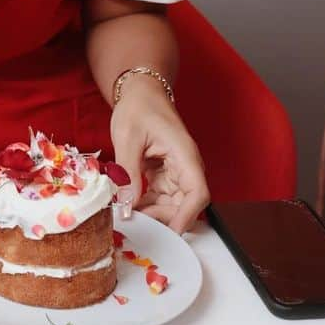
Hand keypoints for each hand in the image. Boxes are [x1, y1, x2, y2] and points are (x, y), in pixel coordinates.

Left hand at [110, 79, 209, 233]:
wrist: (140, 91)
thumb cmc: (138, 107)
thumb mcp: (127, 139)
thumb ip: (127, 174)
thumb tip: (126, 206)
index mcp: (184, 154)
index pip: (198, 193)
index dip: (187, 216)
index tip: (171, 233)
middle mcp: (186, 165)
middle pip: (185, 203)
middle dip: (164, 217)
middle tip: (136, 222)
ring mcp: (176, 170)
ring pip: (173, 203)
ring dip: (154, 212)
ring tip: (128, 214)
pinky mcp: (165, 172)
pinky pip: (161, 195)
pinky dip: (147, 203)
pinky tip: (129, 205)